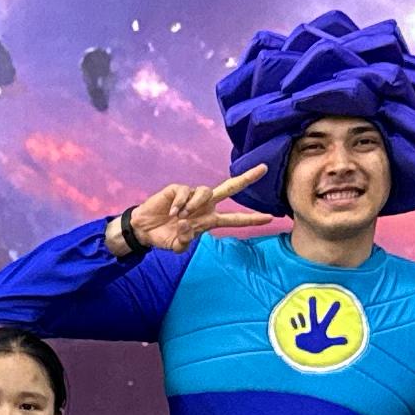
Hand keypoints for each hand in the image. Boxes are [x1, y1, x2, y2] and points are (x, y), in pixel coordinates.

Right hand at [122, 166, 269, 256]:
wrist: (144, 230)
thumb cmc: (164, 237)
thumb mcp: (177, 246)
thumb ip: (185, 240)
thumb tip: (186, 222)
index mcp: (210, 220)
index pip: (235, 219)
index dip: (252, 219)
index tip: (270, 218)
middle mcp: (205, 205)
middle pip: (229, 188)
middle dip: (246, 179)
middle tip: (264, 168)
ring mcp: (192, 196)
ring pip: (206, 191)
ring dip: (196, 204)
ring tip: (181, 217)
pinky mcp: (178, 190)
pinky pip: (185, 192)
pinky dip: (180, 204)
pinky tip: (171, 212)